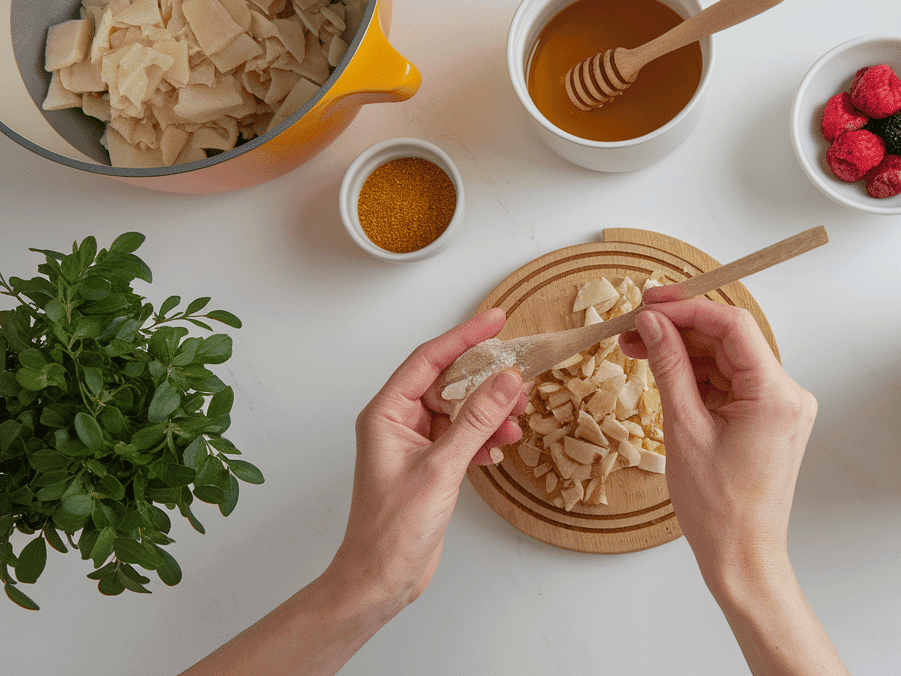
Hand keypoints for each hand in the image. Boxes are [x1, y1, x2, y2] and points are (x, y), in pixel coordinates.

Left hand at [323, 308, 525, 617]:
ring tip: (514, 422)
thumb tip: (505, 381)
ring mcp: (416, 443)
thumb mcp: (441, 468)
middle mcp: (398, 422)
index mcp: (386, 413)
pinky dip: (484, 438)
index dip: (464, 337)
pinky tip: (496, 449)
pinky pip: (464, 435)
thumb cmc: (390, 531)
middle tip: (519, 378)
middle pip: (449, 382)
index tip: (496, 321)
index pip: (429, 359)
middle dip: (486, 382)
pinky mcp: (432, 464)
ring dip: (490, 414)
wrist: (382, 578)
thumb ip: (476, 421)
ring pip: (461, 410)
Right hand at [620, 298, 846, 675]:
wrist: (742, 557)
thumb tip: (651, 324)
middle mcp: (787, 394)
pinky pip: (729, 383)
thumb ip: (668, 367)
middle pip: (729, 340)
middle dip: (678, 330)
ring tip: (636, 350)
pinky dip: (696, 376)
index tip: (648, 304)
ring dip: (683, 352)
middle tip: (632, 327)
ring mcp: (779, 407)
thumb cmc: (718, 509)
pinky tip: (662, 371)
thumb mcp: (683, 429)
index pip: (732, 326)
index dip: (687, 308)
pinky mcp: (767, 419)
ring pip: (725, 360)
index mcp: (775, 395)